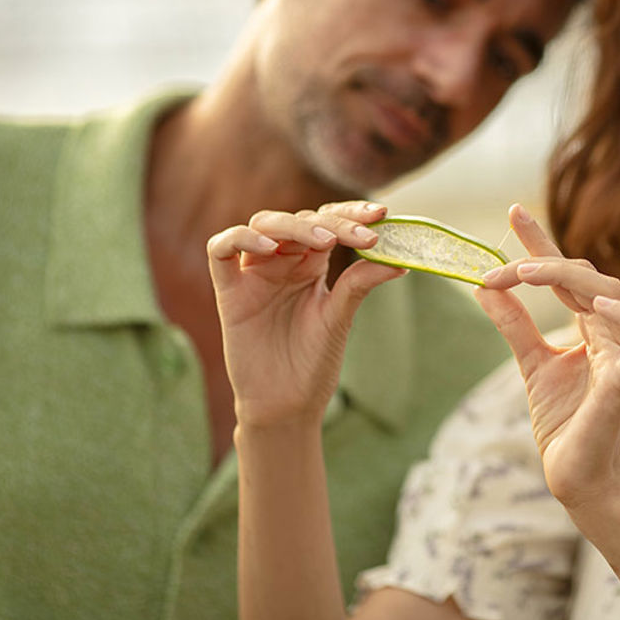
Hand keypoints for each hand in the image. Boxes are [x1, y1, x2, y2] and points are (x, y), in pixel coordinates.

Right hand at [206, 201, 404, 428]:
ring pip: (263, 224)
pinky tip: (269, 247)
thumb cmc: (312, 363)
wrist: (286, 405)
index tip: (381, 215)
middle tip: (361, 236)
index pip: (328, 222)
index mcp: (311, 265)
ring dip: (294, 225)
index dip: (351, 213)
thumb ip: (359, 284)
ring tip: (325, 241)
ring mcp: (253, 274)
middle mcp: (282, 262)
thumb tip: (399, 260)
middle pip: (299, 219)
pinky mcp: (229, 292)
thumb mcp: (339, 318)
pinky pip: (220, 250)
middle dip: (332, 221)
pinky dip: (241, 238)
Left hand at [476, 205, 619, 507]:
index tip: (513, 212)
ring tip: (528, 273)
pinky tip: (595, 304)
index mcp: (588, 325)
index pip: (563, 271)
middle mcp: (609, 330)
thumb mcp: (530, 362)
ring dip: (568, 277)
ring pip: (610, 292)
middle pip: (584, 274)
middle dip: (540, 260)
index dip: (540, 240)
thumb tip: (484, 286)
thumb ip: (514, 324)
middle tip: (497, 268)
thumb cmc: (562, 422)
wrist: (573, 475)